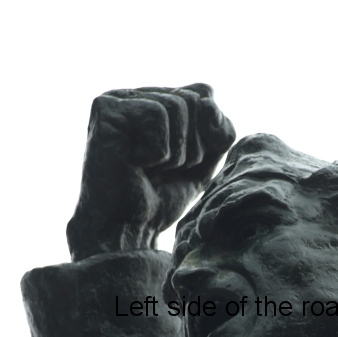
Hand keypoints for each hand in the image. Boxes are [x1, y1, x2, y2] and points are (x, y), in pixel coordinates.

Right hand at [67, 84, 234, 260]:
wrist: (127, 228)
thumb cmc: (161, 197)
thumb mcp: (205, 163)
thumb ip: (220, 130)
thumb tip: (208, 99)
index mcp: (158, 101)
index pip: (205, 94)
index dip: (206, 136)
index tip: (182, 164)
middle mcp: (137, 95)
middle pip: (194, 99)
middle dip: (191, 146)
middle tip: (164, 170)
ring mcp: (118, 98)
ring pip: (176, 106)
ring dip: (173, 152)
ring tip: (149, 169)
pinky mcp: (105, 108)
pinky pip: (155, 116)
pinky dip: (156, 151)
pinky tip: (134, 163)